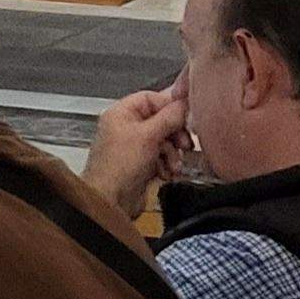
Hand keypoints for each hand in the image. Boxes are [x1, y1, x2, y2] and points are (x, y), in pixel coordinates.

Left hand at [83, 81, 190, 208]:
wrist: (112, 200)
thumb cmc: (118, 166)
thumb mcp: (148, 135)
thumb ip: (169, 117)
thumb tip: (184, 101)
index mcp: (122, 113)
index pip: (151, 99)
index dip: (171, 107)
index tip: (187, 115)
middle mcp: (127, 128)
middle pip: (162, 121)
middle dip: (176, 134)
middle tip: (185, 144)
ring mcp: (134, 147)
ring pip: (165, 141)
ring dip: (173, 153)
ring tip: (173, 164)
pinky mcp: (142, 164)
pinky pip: (163, 158)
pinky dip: (167, 165)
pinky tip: (166, 173)